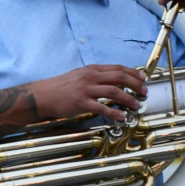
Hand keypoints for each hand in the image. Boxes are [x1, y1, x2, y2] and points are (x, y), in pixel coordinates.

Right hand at [29, 65, 147, 121]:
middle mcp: (90, 77)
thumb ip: (93, 76)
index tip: (142, 79)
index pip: (118, 68)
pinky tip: (121, 116)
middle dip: (136, 85)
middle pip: (120, 78)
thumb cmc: (58, 87)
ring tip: (136, 105)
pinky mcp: (82, 103)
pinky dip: (115, 112)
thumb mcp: (78, 75)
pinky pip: (103, 108)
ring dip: (129, 99)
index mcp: (91, 69)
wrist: (41, 95)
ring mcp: (86, 90)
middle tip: (144, 92)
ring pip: (114, 92)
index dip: (133, 73)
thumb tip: (109, 80)